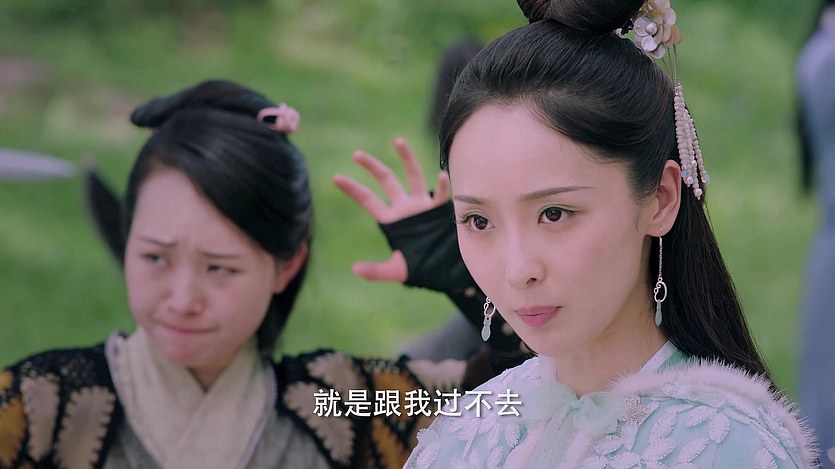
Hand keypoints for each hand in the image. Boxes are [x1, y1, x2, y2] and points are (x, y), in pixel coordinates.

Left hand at [333, 137, 449, 281]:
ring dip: (407, 158)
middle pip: (386, 180)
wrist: (444, 268)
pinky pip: (441, 195)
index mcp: (391, 220)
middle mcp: (405, 207)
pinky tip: (443, 176)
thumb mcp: (396, 271)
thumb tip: (354, 270)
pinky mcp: (439, 209)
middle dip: (372, 167)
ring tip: (397, 140)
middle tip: (356, 154)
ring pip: (413, 175)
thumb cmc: (421, 267)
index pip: (368, 200)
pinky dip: (443, 186)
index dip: (352, 189)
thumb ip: (376, 271)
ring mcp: (422, 205)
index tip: (335, 178)